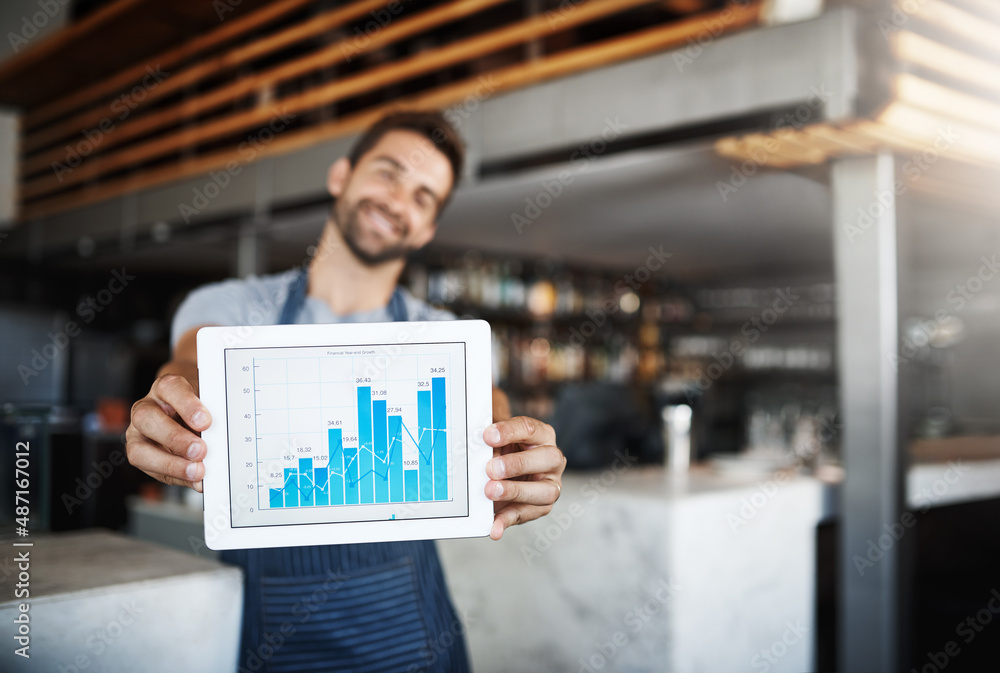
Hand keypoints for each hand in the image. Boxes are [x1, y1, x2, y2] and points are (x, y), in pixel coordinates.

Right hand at [125, 374, 211, 491]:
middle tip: (199, 450)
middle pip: (146, 418)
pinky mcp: (141, 455)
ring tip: (196, 471)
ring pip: (139, 449)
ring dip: (170, 464)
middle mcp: (146, 409)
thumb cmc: (197, 406)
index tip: (205, 421)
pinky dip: (176, 477)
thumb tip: (222, 439)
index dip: (187, 405)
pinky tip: (193, 480)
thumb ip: (212, 416)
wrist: (186, 412)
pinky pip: (151, 470)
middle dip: (175, 438)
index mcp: (165, 389)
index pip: (170, 388)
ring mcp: (138, 433)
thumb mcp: (207, 402)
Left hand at [483, 416, 565, 539]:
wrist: (502, 469)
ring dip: (516, 492)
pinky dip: (508, 521)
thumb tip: (472, 447)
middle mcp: (552, 459)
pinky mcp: (540, 508)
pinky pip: (526, 515)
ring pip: (546, 491)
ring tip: (490, 491)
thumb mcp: (496, 441)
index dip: (509, 432)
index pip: (530, 429)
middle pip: (548, 458)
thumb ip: (489, 442)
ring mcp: (550, 485)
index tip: (488, 436)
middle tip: (491, 468)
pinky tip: (494, 527)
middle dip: (518, 463)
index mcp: (542, 436)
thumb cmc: (501, 450)